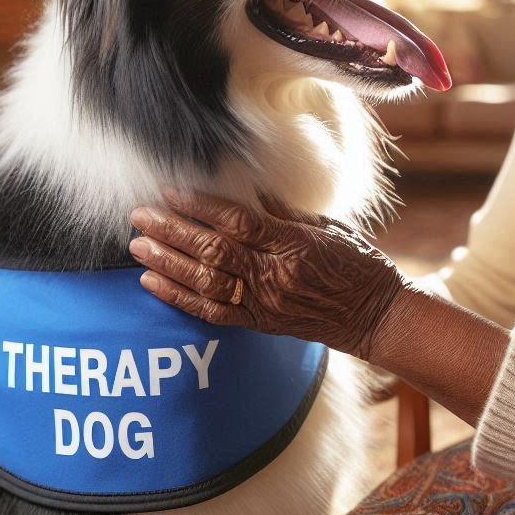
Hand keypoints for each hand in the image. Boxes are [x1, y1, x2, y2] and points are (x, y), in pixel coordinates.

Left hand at [128, 192, 406, 360]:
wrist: (376, 316)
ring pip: (204, 282)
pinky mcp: (260, 324)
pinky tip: (152, 283)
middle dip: (171, 230)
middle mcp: (275, 276)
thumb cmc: (359, 264)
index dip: (201, 206)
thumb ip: (287, 212)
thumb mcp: (330, 227)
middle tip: (140, 214)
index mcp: (294, 245)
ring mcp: (265, 303)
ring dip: (166, 263)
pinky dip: (178, 298)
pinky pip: (211, 313)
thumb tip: (251, 191)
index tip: (172, 190)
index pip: (238, 222)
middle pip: (213, 250)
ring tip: (138, 245)